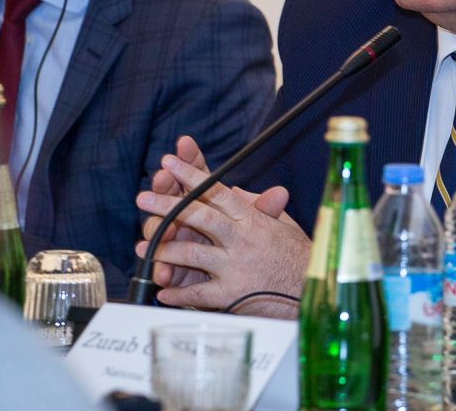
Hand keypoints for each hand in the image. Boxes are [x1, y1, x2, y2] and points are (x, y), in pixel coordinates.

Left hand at [136, 141, 308, 317]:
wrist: (312, 290)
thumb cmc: (298, 256)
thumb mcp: (280, 223)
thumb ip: (255, 207)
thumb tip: (233, 191)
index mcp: (251, 218)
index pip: (216, 191)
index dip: (191, 174)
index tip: (170, 160)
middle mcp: (241, 239)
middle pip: (199, 216)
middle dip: (167, 205)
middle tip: (143, 198)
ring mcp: (235, 267)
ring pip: (192, 254)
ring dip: (164, 251)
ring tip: (143, 249)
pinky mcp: (232, 295)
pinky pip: (198, 294)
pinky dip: (178, 294)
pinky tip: (163, 291)